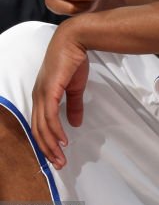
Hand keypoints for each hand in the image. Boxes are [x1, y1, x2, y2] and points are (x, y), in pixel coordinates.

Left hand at [31, 24, 89, 168]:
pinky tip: (63, 140)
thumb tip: (75, 123)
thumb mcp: (75, 87)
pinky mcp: (49, 91)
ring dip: (51, 144)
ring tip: (61, 157)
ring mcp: (41, 94)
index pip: (40, 124)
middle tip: (59, 164)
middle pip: (38, 130)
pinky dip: (55, 130)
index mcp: (42, 96)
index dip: (47, 141)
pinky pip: (50, 116)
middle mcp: (37, 97)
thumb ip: (74, 105)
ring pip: (42, 127)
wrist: (75, 40)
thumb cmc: (74, 60)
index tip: (57, 155)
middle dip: (48, 149)